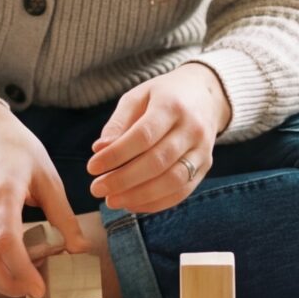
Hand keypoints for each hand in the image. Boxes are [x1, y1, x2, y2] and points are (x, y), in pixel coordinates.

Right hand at [0, 100, 84, 297]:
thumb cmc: (21, 154)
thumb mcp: (48, 178)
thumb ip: (63, 215)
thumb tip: (80, 250)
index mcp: (4, 194)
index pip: (7, 241)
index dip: (22, 270)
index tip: (40, 287)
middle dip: (8, 285)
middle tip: (34, 292)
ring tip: (26, 284)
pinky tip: (12, 271)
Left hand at [88, 63, 231, 216]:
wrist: (205, 94)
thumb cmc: (164, 96)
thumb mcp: (138, 97)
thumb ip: (118, 123)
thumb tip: (99, 149)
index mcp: (171, 105)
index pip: (143, 136)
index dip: (116, 155)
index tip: (92, 167)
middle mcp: (192, 128)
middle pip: (158, 161)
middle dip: (124, 180)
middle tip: (97, 188)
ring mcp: (202, 149)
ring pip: (173, 181)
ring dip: (140, 196)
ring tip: (112, 200)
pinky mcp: (206, 166)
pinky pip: (182, 191)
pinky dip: (156, 203)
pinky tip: (133, 203)